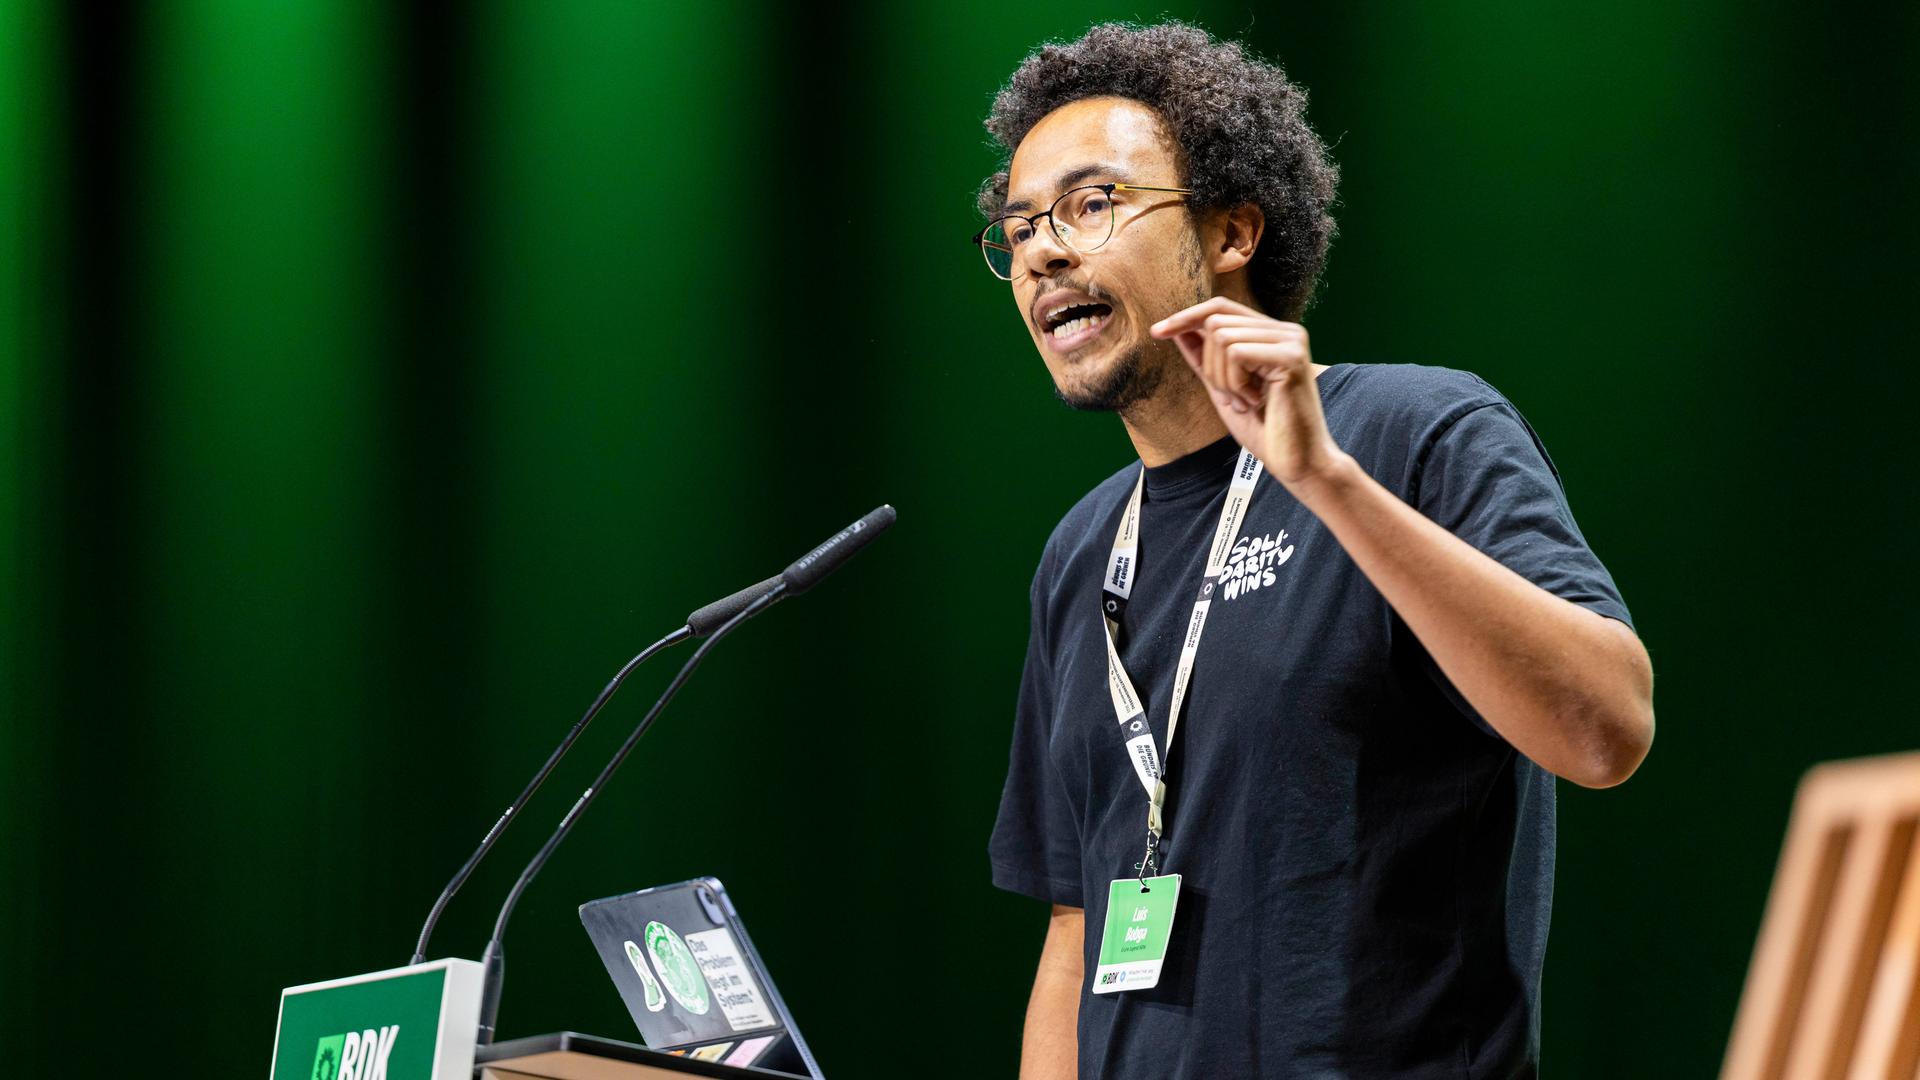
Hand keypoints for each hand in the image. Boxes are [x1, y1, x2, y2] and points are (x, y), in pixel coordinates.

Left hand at [1151, 297, 1347, 488]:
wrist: (1298, 463)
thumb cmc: (1266, 430)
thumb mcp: (1223, 388)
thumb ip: (1205, 358)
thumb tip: (1178, 328)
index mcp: (1272, 335)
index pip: (1220, 308)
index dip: (1187, 317)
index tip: (1157, 332)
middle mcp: (1286, 331)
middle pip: (1216, 322)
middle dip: (1210, 365)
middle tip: (1233, 398)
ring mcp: (1291, 340)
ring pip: (1222, 337)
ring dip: (1223, 378)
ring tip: (1247, 402)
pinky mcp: (1291, 356)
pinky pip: (1236, 353)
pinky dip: (1235, 383)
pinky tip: (1256, 401)